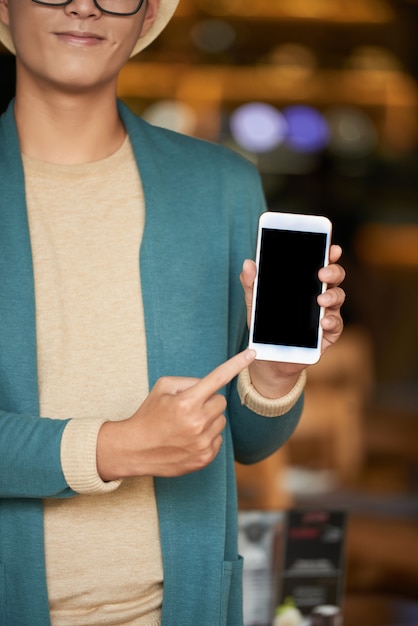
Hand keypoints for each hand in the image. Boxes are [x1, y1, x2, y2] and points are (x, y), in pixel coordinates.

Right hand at [97, 349, 255, 480]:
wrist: (135, 449)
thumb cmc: (149, 415)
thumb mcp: (162, 388)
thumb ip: (189, 381)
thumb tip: (209, 385)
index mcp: (187, 402)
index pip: (218, 378)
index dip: (236, 364)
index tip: (251, 353)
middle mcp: (198, 422)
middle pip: (220, 401)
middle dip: (208, 401)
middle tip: (188, 408)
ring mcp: (202, 442)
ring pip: (221, 420)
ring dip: (208, 419)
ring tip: (186, 426)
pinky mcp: (204, 458)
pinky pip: (218, 439)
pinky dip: (207, 436)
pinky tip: (188, 439)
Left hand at [240, 244, 345, 397]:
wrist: (268, 357)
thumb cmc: (266, 325)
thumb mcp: (255, 303)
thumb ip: (252, 284)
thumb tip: (247, 263)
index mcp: (306, 283)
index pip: (320, 263)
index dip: (328, 254)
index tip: (332, 248)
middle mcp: (321, 295)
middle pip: (335, 278)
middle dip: (333, 272)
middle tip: (322, 273)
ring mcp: (327, 313)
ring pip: (338, 298)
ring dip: (332, 297)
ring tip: (321, 299)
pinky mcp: (328, 334)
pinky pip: (336, 325)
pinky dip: (331, 321)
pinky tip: (323, 321)